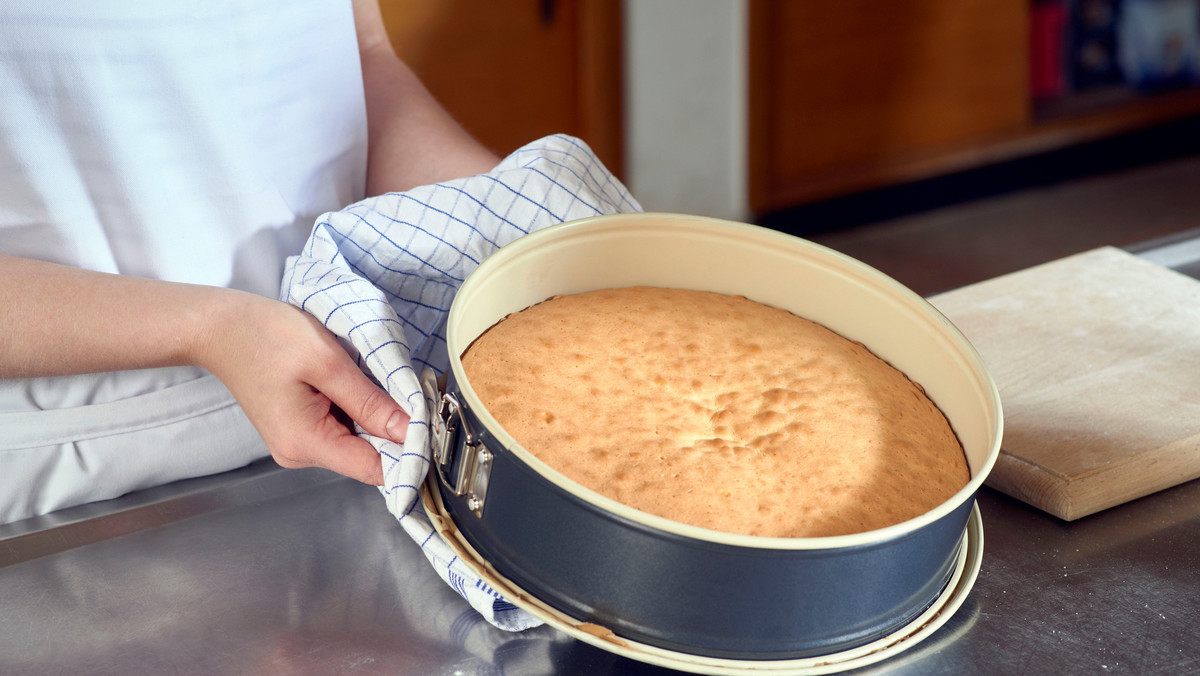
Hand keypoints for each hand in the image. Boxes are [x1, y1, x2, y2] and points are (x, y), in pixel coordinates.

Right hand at [195, 291, 407, 485]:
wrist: (219, 326)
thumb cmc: (265, 336)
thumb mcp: (328, 363)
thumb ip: (369, 402)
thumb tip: (407, 429)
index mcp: (306, 443)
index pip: (375, 470)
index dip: (408, 453)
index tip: (431, 429)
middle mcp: (300, 453)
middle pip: (368, 456)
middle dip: (392, 429)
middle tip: (407, 391)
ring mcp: (297, 443)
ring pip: (357, 441)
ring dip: (373, 416)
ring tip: (371, 380)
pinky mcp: (298, 428)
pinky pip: (341, 428)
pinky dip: (356, 409)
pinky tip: (352, 383)